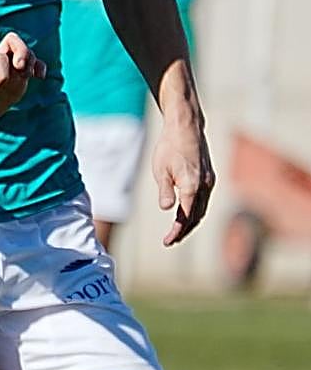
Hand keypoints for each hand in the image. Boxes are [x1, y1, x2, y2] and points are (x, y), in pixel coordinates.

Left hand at [153, 115, 214, 245]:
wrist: (185, 127)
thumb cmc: (169, 147)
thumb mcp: (161, 170)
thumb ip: (165, 191)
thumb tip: (168, 209)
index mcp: (192, 186)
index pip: (185, 217)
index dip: (177, 232)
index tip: (167, 242)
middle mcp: (204, 186)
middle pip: (196, 217)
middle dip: (184, 231)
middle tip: (170, 241)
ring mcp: (209, 181)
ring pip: (202, 209)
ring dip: (191, 222)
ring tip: (177, 232)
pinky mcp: (209, 176)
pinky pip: (204, 200)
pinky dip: (196, 211)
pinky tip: (187, 213)